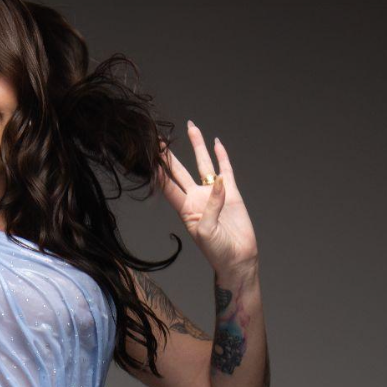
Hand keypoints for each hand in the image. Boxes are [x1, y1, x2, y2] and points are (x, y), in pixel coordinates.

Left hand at [158, 120, 258, 275]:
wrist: (238, 258)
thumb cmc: (217, 250)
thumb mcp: (207, 232)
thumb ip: (211, 207)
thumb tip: (219, 183)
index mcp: (185, 208)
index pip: (167, 185)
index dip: (158, 171)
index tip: (149, 156)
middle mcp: (196, 198)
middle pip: (180, 170)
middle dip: (170, 155)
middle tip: (160, 138)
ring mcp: (213, 194)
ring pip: (203, 164)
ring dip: (197, 146)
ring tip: (191, 127)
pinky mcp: (231, 194)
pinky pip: (226, 170)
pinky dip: (222, 156)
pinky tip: (217, 143)